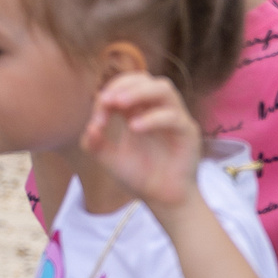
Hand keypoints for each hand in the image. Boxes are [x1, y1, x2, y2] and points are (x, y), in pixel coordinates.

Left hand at [82, 72, 203, 210]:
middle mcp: (157, 108)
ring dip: (139, 92)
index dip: (109, 94)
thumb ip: (94, 143)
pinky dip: (152, 118)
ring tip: (119, 104)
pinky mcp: (187, 131)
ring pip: (163, 88)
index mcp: (138, 109)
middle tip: (107, 101)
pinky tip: (134, 128)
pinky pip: (173, 116)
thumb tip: (90, 127)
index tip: (97, 118)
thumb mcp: (109, 159)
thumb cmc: (138, 174)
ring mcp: (174, 117)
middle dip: (123, 85)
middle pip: (145, 79)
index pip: (125, 86)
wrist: (161, 198)